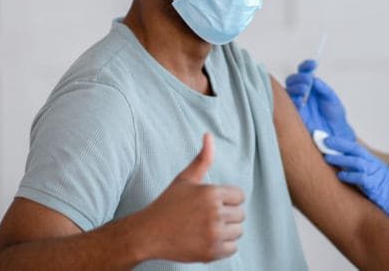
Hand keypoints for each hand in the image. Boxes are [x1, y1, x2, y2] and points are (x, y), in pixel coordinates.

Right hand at [138, 133, 244, 262]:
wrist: (148, 234)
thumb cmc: (167, 204)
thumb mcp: (185, 179)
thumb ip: (202, 159)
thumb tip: (209, 135)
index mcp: (211, 193)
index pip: (240, 196)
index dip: (227, 199)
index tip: (213, 203)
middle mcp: (214, 213)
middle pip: (240, 214)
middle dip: (227, 215)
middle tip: (207, 217)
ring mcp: (213, 234)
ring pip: (238, 231)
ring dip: (226, 231)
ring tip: (207, 228)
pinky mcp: (211, 253)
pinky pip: (232, 248)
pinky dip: (223, 246)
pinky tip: (207, 240)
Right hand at [285, 59, 355, 140]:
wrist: (336, 133)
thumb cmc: (334, 114)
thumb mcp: (332, 99)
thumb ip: (324, 89)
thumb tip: (314, 80)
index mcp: (311, 86)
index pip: (304, 72)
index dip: (306, 66)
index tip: (313, 64)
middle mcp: (301, 93)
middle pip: (292, 80)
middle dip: (299, 77)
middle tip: (308, 80)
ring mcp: (296, 103)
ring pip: (288, 90)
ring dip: (295, 87)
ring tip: (305, 90)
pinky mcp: (294, 115)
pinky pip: (288, 106)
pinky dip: (293, 101)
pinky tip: (301, 102)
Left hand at [323, 136, 388, 230]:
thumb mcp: (377, 180)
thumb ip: (362, 175)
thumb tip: (343, 171)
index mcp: (374, 164)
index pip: (355, 148)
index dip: (341, 143)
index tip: (326, 139)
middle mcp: (375, 166)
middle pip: (355, 150)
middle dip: (338, 144)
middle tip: (323, 141)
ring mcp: (377, 176)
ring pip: (357, 162)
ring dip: (341, 158)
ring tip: (326, 157)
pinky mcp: (377, 188)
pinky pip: (362, 179)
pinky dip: (350, 176)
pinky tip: (341, 176)